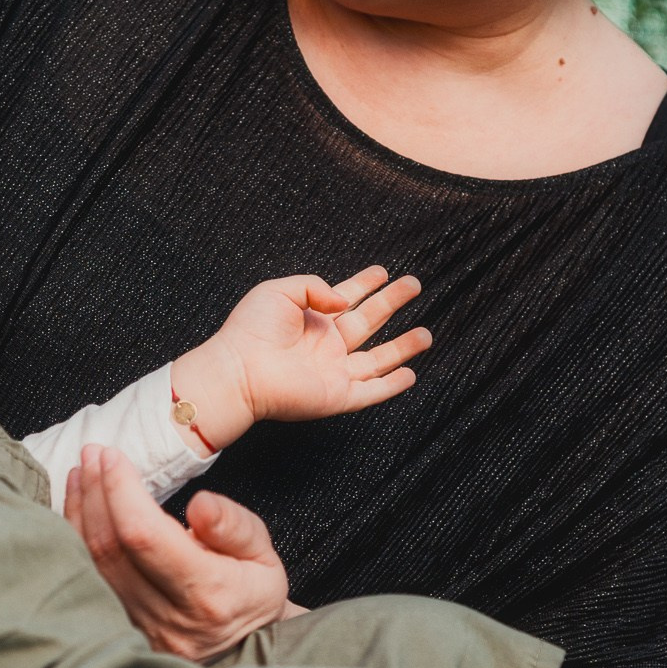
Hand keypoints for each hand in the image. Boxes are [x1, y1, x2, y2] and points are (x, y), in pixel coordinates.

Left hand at [64, 445, 296, 661]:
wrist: (245, 645)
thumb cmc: (252, 590)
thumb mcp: (262, 552)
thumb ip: (234, 526)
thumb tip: (199, 504)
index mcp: (208, 594)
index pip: (145, 536)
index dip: (121, 491)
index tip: (112, 456)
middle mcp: (167, 618)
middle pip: (112, 548)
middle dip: (96, 491)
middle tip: (93, 451)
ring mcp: (139, 629)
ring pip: (92, 564)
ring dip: (81, 511)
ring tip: (81, 470)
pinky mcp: (122, 629)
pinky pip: (89, 579)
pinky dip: (76, 537)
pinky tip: (79, 506)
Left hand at [171, 265, 428, 452]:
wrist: (239, 370)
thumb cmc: (251, 330)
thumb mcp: (280, 291)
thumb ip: (315, 286)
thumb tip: (345, 300)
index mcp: (312, 319)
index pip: (346, 298)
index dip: (365, 284)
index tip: (384, 272)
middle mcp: (326, 345)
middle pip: (368, 321)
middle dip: (392, 302)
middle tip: (414, 284)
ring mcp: (333, 371)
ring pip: (377, 359)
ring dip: (403, 347)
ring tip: (427, 334)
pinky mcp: (337, 395)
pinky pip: (371, 392)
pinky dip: (392, 386)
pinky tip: (411, 375)